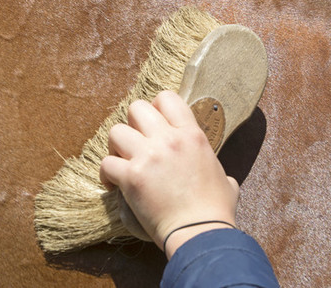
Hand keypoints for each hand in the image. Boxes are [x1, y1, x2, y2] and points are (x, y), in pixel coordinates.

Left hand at [99, 91, 239, 257]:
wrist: (201, 232)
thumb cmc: (215, 211)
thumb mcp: (224, 179)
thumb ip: (215, 170)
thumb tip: (223, 181)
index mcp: (192, 135)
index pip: (166, 98)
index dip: (155, 108)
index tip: (153, 126)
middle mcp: (169, 139)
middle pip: (136, 108)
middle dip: (132, 124)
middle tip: (135, 144)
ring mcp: (148, 156)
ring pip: (116, 131)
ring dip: (116, 147)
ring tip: (122, 162)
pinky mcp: (131, 177)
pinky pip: (106, 163)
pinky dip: (106, 175)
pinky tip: (114, 185)